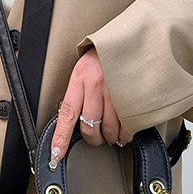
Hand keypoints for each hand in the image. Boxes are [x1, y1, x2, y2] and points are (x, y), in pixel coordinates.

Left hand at [49, 48, 132, 169]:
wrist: (137, 38)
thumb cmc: (109, 54)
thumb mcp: (87, 67)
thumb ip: (80, 91)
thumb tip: (75, 119)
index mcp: (81, 77)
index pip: (66, 114)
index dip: (60, 138)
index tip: (56, 155)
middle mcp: (97, 84)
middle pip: (89, 127)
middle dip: (93, 139)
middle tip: (96, 138)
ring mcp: (117, 91)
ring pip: (110, 129)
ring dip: (111, 137)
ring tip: (113, 133)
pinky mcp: (134, 97)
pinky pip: (128, 125)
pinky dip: (126, 132)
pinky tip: (125, 129)